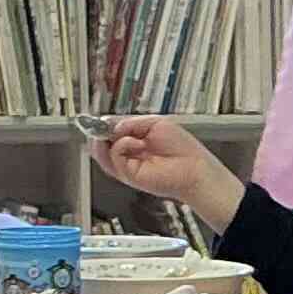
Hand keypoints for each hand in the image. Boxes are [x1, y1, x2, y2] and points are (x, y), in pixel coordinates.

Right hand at [95, 115, 223, 213]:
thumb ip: (131, 123)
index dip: (104, 125)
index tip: (100, 119)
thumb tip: (113, 126)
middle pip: (102, 144)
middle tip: (101, 124)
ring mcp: (128, 165)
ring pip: (103, 153)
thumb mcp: (154, 124)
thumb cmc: (182, 148)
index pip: (112, 132)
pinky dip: (122, 145)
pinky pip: (115, 156)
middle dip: (99, 131)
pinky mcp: (129, 174)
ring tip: (114, 132)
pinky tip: (136, 143)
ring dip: (105, 139)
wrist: (194, 169)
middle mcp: (129, 154)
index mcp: (136, 141)